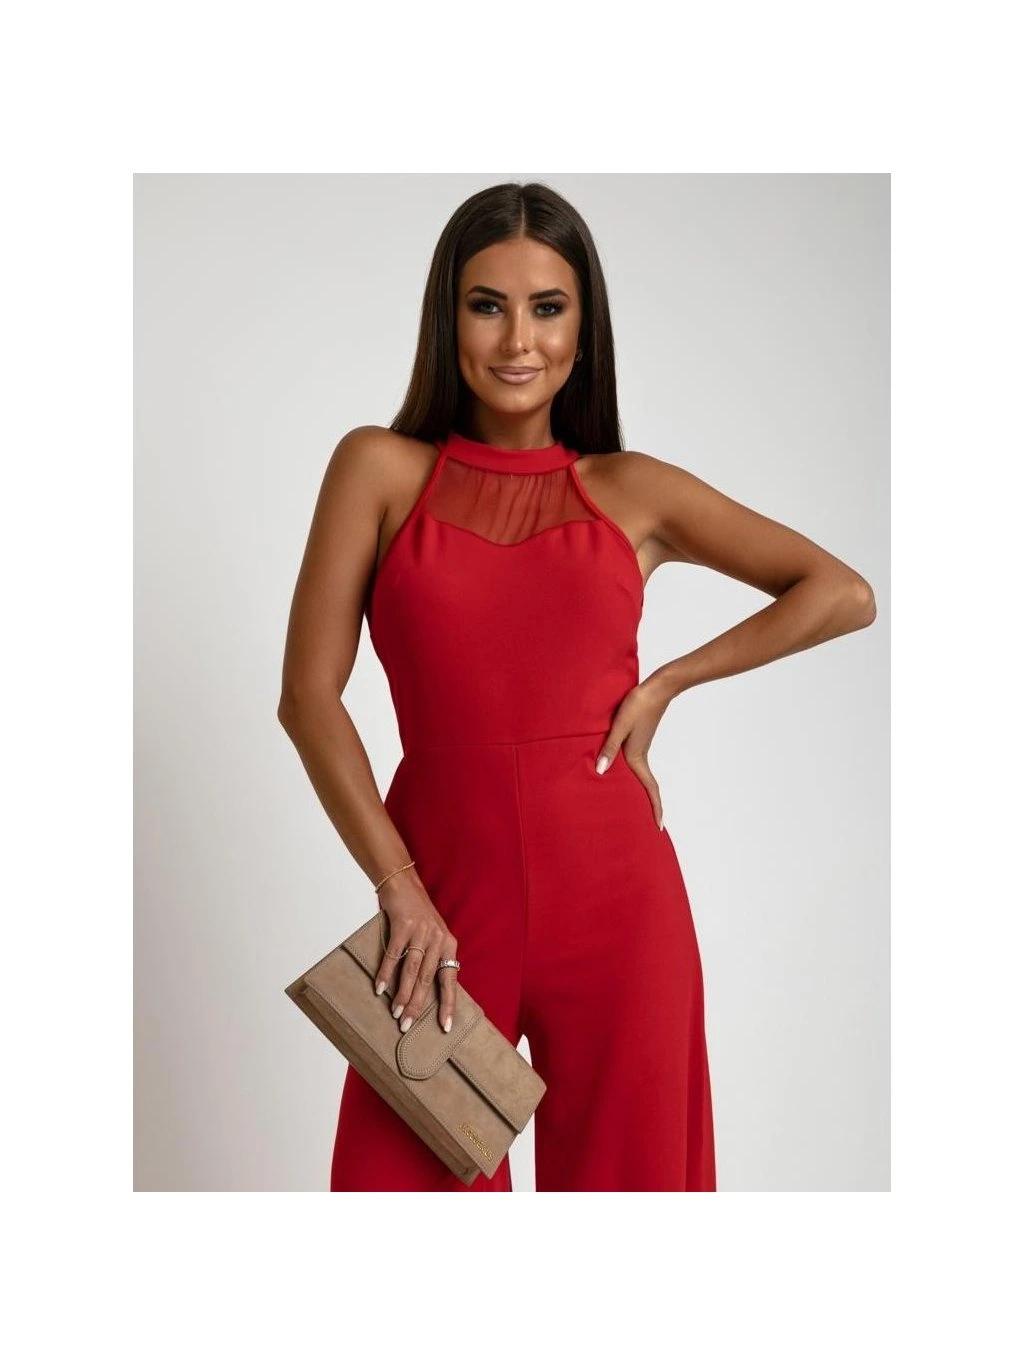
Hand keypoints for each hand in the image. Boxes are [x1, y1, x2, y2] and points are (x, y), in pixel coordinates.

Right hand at [373, 872, 458, 1035]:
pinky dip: (386, 973)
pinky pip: (394, 955)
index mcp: (448, 944)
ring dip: (403, 993)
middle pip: (428, 979)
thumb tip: (425, 993)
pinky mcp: (402, 925)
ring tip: (396, 1013)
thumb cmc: (417, 915)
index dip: (448, 1004)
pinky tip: (380, 988)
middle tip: (407, 1025)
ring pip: (412, 970)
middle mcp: (437, 939)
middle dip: (418, 1005)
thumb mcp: (433, 935)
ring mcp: (420, 932)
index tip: (445, 1027)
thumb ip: (433, 959)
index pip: (450, 979)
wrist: (403, 884)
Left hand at [594, 675, 672, 828]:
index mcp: (637, 757)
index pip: (649, 789)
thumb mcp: (620, 726)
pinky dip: (633, 773)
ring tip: (635, 802)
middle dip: (649, 804)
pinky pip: (636, 762)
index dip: (655, 808)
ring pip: (640, 774)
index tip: (659, 826)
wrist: (657, 687)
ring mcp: (641, 746)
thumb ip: (609, 748)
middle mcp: (640, 755)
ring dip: (641, 789)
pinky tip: (622, 770)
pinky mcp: (639, 738)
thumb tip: (600, 771)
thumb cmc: (638, 705)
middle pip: (646, 786)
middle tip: (650, 822)